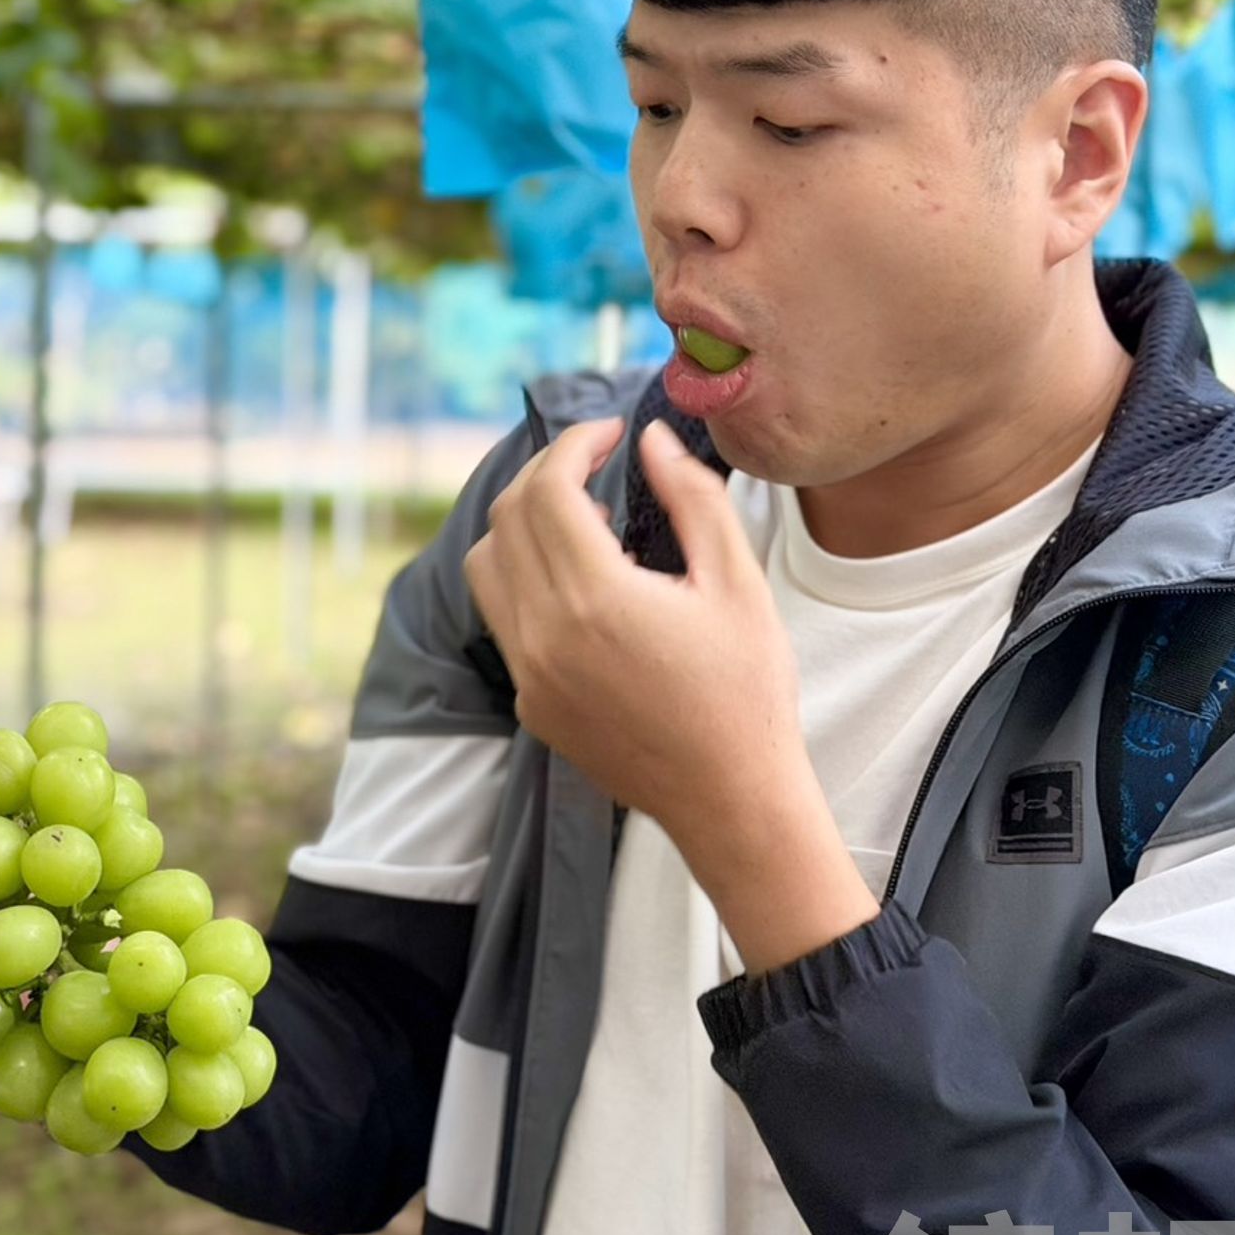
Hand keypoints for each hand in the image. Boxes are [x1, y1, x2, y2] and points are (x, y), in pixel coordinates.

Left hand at [462, 415, 809, 881]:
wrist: (733, 800)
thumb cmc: (747, 692)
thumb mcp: (738, 582)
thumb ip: (692, 498)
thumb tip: (651, 439)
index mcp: (594, 600)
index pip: (548, 490)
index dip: (576, 444)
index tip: (611, 433)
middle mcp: (543, 636)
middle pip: (506, 518)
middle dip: (549, 474)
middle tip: (600, 465)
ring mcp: (529, 674)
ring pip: (487, 566)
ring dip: (525, 526)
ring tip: (592, 526)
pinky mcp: (531, 703)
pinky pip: (505, 618)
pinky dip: (529, 579)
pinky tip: (590, 587)